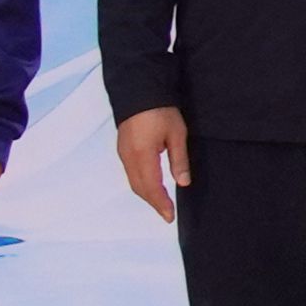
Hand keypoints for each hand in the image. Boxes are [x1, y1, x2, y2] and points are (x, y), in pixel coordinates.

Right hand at [115, 106, 189, 223]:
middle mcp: (129, 157)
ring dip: (146, 195)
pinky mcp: (122, 148)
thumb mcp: (176, 134)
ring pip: (133, 182)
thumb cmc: (159, 110)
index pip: (152, 187)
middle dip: (153, 203)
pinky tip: (151, 186)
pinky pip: (130, 173)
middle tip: (166, 214)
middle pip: (140, 188)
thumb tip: (183, 182)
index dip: (161, 204)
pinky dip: (141, 184)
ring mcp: (123, 153)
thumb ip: (179, 160)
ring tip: (160, 204)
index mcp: (142, 155)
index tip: (169, 216)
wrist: (138, 89)